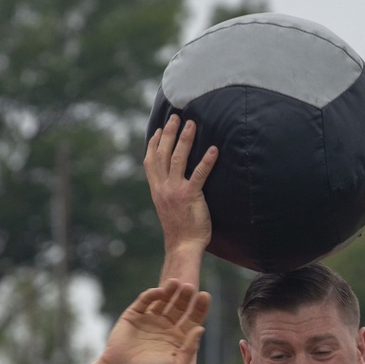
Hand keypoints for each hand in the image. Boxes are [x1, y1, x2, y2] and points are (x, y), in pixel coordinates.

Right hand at [101, 281, 209, 363]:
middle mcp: (166, 327)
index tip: (204, 295)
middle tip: (189, 287)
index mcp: (179, 338)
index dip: (200, 307)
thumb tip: (200, 328)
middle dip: (185, 296)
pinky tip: (160, 291)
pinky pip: (145, 301)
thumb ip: (190, 348)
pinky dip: (152, 294)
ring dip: (170, 290)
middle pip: (180, 307)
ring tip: (176, 282)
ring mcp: (150, 319)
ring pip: (163, 300)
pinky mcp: (134, 315)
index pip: (193, 319)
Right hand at [144, 115, 216, 253]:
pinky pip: (199, 174)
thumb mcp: (167, 207)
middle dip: (169, 133)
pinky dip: (206, 161)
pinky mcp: (190, 196)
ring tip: (192, 124)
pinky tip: (213, 150)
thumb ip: (167, 192)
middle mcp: (163, 187)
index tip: (157, 129)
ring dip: (185, 139)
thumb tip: (172, 181)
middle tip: (176, 117)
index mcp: (156, 189)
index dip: (153, 143)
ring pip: (178, 158)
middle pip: (163, 153)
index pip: (151, 161)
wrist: (183, 246)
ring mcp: (176, 191)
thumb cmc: (179, 229)